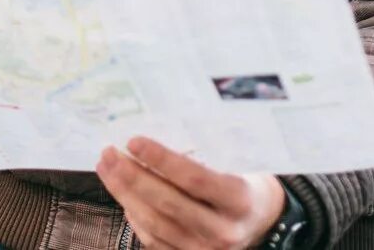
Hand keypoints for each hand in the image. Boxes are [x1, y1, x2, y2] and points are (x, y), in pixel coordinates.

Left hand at [96, 137, 286, 248]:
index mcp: (239, 201)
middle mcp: (223, 231)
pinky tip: (123, 195)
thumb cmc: (247, 186)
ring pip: (154, 223)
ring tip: (108, 169)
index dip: (161, 160)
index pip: (194, 179)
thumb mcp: (240, 167)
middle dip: (132, 176)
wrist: (266, 224)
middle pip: (167, 203)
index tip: (134, 141)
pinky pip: (153, 240)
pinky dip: (134, 216)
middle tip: (110, 153)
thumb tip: (157, 134)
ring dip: (125, 194)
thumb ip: (206, 157)